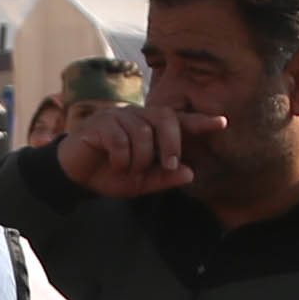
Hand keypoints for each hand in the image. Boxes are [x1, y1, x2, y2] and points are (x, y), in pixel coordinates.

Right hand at [55, 101, 203, 194]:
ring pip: (143, 132)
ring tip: (128, 169)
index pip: (179, 121)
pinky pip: (120, 139)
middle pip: (165, 118)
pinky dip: (121, 157)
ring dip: (139, 158)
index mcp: (150, 128)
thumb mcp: (141, 183)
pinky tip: (114, 164)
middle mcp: (137, 116)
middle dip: (171, 143)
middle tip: (168, 164)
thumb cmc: (110, 174)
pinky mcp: (101, 123)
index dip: (199, 121)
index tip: (222, 122)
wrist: (76, 176)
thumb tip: (190, 172)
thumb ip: (164, 178)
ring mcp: (118, 116)